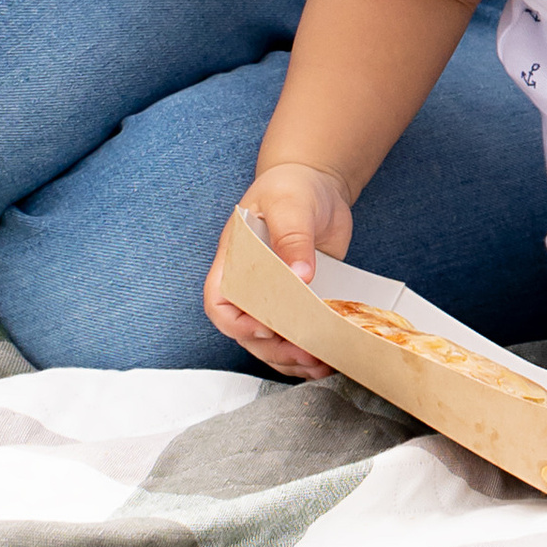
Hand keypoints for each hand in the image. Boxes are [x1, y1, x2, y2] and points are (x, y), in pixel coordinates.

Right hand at [204, 159, 353, 377]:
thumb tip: (302, 275)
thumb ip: (293, 237)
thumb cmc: (292, 188)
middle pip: (248, 332)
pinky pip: (296, 334)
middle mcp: (249, 284)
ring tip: (319, 363)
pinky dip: (308, 351)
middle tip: (305, 352)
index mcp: (234, 261)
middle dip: (274, 348)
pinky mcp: (299, 301)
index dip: (237, 323)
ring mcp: (274, 296)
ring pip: (271, 341)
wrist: (317, 183)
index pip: (219, 303)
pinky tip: (327, 359)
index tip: (266, 327)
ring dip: (292, 358)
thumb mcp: (291, 204)